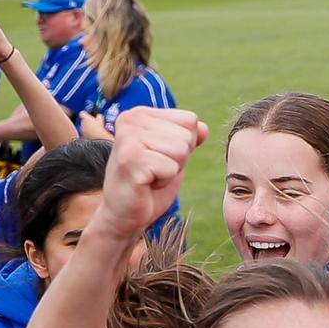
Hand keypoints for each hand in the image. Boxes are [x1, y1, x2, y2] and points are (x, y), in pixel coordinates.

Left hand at [79, 112, 110, 139]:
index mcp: (86, 118)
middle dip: (87, 122)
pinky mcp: (83, 135)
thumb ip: (99, 116)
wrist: (98, 138)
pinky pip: (84, 132)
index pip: (82, 113)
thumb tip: (99, 115)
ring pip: (84, 127)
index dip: (85, 114)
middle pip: (83, 120)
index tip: (88, 115)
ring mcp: (82, 129)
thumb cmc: (99, 128)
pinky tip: (93, 134)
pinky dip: (87, 133)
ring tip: (94, 129)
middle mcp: (82, 123)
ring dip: (87, 127)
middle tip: (94, 123)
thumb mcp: (101, 119)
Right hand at [94, 108, 206, 238]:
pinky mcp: (131, 159)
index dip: (185, 144)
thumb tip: (204, 127)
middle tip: (155, 169)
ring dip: (171, 169)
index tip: (161, 157)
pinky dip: (164, 181)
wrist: (124, 213)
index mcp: (141, 114)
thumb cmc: (149, 183)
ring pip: (181, 150)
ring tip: (150, 175)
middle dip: (178, 159)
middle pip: (187, 136)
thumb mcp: (174, 155)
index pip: (190, 120)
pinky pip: (171, 168)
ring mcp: (128, 138)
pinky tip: (146, 183)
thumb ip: (189, 138)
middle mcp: (131, 119)